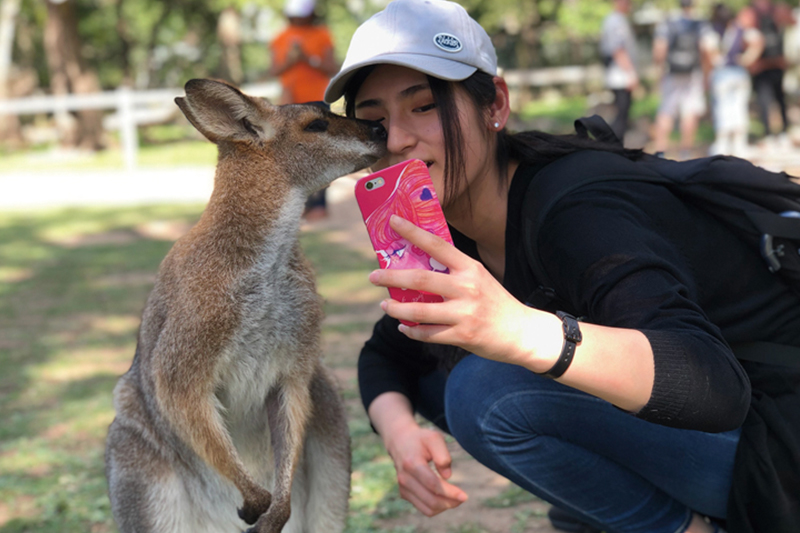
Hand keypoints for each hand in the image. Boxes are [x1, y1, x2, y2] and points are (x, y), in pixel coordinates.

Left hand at [368, 216, 561, 369]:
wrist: (522, 332)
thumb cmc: (495, 301)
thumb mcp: (479, 277)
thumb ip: (453, 271)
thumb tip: (417, 264)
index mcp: (470, 268)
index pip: (437, 244)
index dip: (413, 232)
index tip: (393, 221)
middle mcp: (467, 288)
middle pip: (420, 279)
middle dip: (391, 276)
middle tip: (372, 276)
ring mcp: (464, 313)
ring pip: (419, 311)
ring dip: (396, 309)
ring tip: (384, 305)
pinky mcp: (462, 336)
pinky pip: (428, 334)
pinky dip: (412, 331)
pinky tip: (404, 328)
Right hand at [384, 422, 467, 515]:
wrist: (399, 441)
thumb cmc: (420, 439)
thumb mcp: (434, 439)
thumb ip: (443, 455)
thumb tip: (447, 476)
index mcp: (412, 463)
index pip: (433, 485)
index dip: (450, 493)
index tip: (465, 496)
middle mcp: (405, 478)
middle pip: (431, 500)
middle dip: (450, 502)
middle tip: (463, 497)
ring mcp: (403, 487)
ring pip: (428, 509)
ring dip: (444, 507)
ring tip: (455, 499)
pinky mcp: (404, 493)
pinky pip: (424, 508)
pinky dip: (437, 508)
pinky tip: (445, 499)